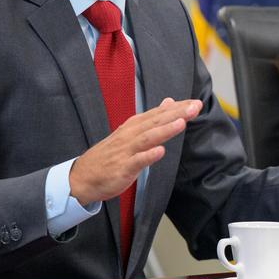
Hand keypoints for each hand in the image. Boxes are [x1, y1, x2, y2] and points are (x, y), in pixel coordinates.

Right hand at [69, 98, 201, 205]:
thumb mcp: (131, 132)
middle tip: (195, 107)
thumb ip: (152, 118)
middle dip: (176, 114)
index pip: (158, 114)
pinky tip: (160, 152)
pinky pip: (136, 161)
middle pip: (155, 122)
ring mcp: (126, 151)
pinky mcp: (122, 168)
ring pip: (147, 138)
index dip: (177, 108)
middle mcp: (130, 135)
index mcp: (134, 126)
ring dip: (164, 130)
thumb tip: (169, 102)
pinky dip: (148, 156)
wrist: (83, 176)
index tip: (195, 103)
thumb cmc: (111, 155)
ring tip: (181, 123)